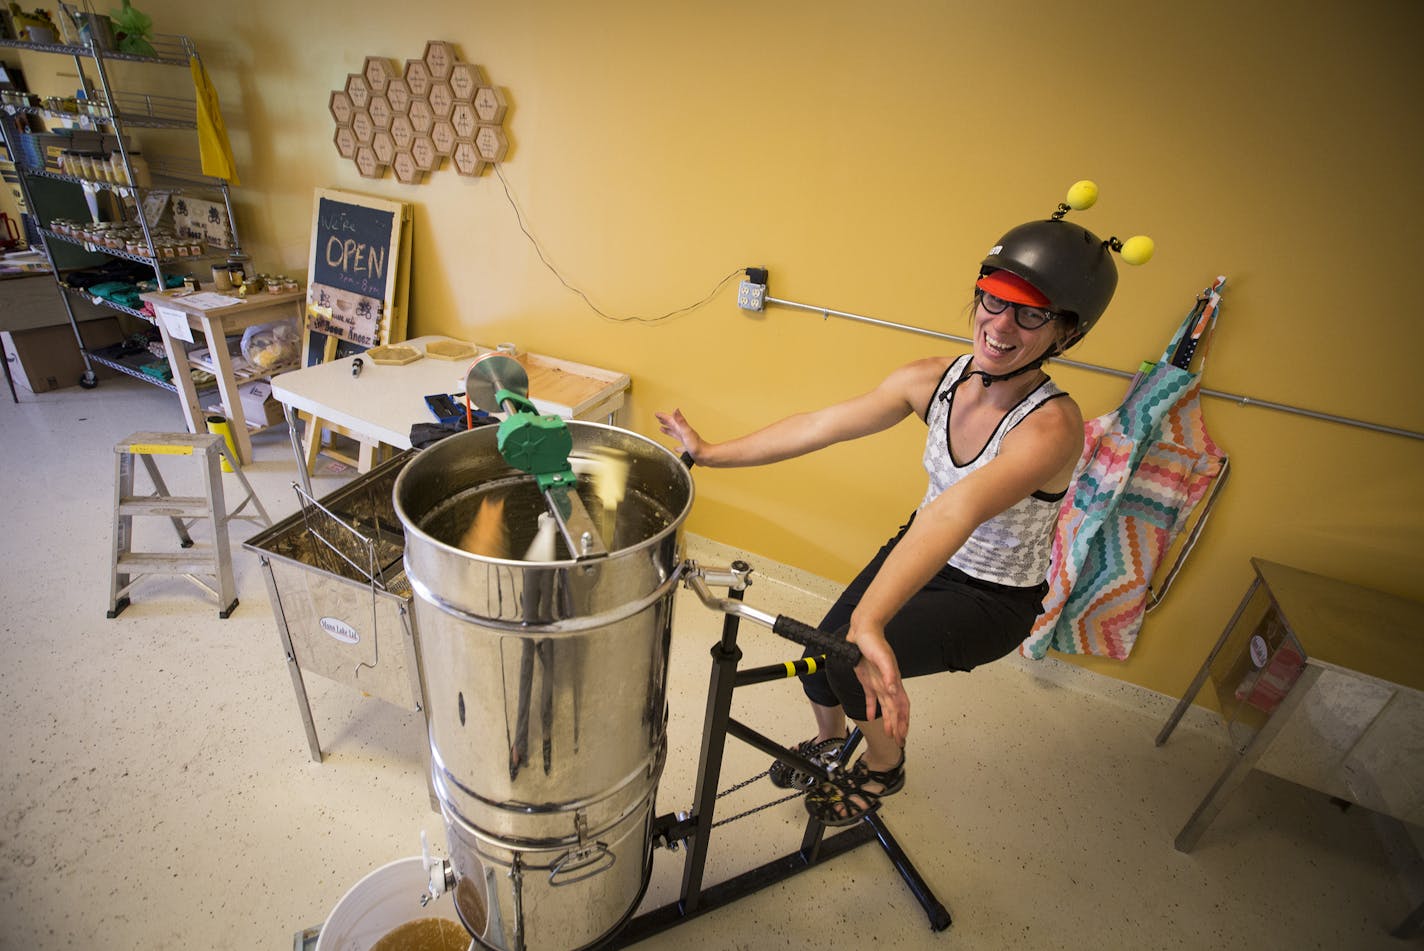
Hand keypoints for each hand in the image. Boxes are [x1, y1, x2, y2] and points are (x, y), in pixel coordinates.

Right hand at [654, 408, 704, 461]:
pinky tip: (675, 448)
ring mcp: (686, 441)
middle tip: (658, 418)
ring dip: (669, 431)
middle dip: (665, 421)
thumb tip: (676, 410)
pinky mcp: (688, 449)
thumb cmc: (696, 446)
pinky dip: (677, 447)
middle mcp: (684, 434)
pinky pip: (680, 446)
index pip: (671, 420)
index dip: (663, 417)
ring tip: (662, 429)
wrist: (705, 456)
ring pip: (675, 434)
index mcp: (682, 429)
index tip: (657, 414)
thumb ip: (681, 421)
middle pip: (673, 426)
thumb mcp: (686, 431)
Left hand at [848, 624, 908, 743]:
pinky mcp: (868, 679)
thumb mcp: (882, 657)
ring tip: (890, 734)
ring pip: (885, 707)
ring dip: (888, 721)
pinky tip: (871, 717)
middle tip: (899, 741)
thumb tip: (893, 689)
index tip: (903, 734)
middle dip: (898, 726)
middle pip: (895, 710)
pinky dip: (872, 708)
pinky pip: (872, 698)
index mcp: (893, 681)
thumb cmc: (874, 641)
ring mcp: (878, 682)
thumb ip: (889, 674)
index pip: (901, 706)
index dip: (903, 720)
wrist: (863, 631)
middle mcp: (887, 684)